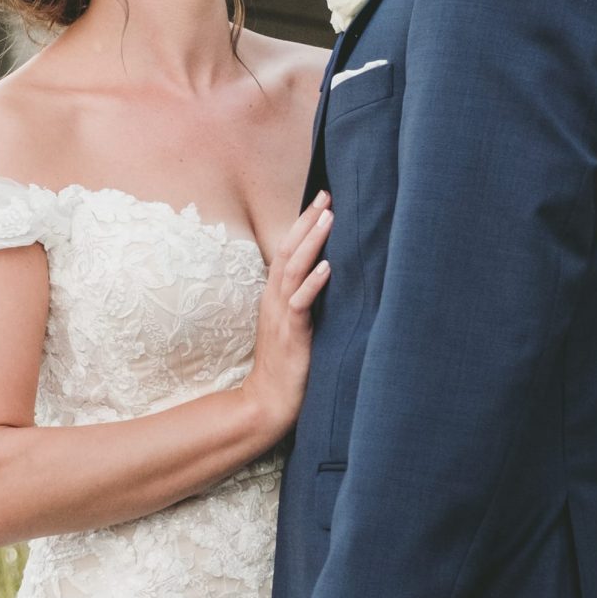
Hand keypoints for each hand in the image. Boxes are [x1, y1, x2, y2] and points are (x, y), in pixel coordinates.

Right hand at [241, 192, 332, 445]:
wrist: (268, 402)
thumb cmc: (286, 365)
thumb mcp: (293, 325)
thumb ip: (303, 300)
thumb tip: (326, 275)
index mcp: (275, 296)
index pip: (287, 250)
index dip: (302, 224)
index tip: (321, 199)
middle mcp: (275, 300)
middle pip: (288, 251)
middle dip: (307, 221)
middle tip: (326, 195)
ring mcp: (282, 316)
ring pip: (293, 270)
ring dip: (312, 243)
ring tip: (329, 219)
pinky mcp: (292, 335)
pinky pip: (301, 304)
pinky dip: (314, 283)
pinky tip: (328, 267)